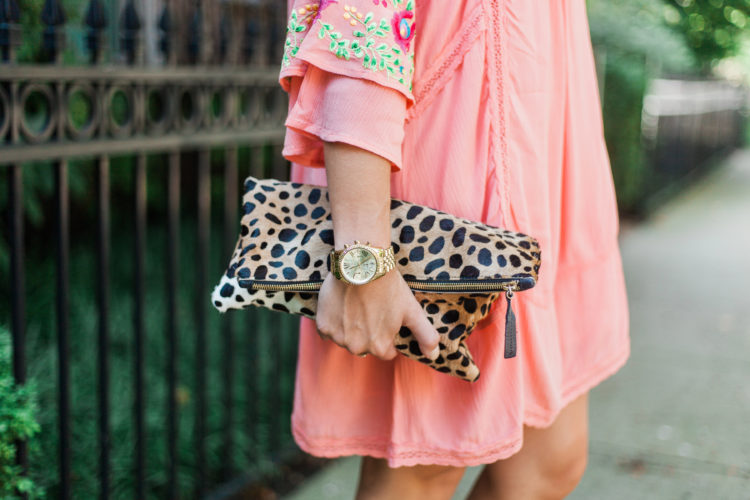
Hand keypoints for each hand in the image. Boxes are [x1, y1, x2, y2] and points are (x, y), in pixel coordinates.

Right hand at [315, 270, 440, 360]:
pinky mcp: (323, 325)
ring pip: (346, 339)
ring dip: (350, 328)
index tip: (386, 318)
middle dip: (368, 332)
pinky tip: (342, 306)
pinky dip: (334, 322)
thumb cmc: (389, 287)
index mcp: (379, 347)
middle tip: (371, 309)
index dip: (388, 334)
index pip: (386, 351)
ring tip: (357, 306)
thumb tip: (434, 357)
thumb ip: (425, 336)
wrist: (362, 264)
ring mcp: (339, 337)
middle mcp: (357, 347)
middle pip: (365, 346)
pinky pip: (329, 331)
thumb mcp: (412, 311)